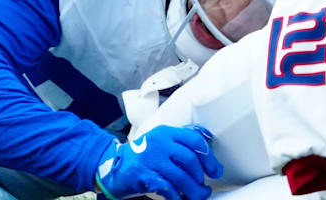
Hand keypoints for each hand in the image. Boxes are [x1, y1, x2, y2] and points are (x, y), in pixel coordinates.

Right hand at [94, 125, 222, 199]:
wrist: (110, 166)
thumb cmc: (141, 156)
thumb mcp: (159, 141)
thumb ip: (180, 142)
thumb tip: (208, 149)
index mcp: (165, 133)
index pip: (194, 140)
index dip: (208, 157)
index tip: (215, 170)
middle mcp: (158, 143)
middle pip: (190, 160)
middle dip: (202, 177)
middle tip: (205, 186)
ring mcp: (150, 160)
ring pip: (181, 178)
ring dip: (194, 191)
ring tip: (197, 196)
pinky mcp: (143, 177)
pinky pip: (168, 190)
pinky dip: (177, 198)